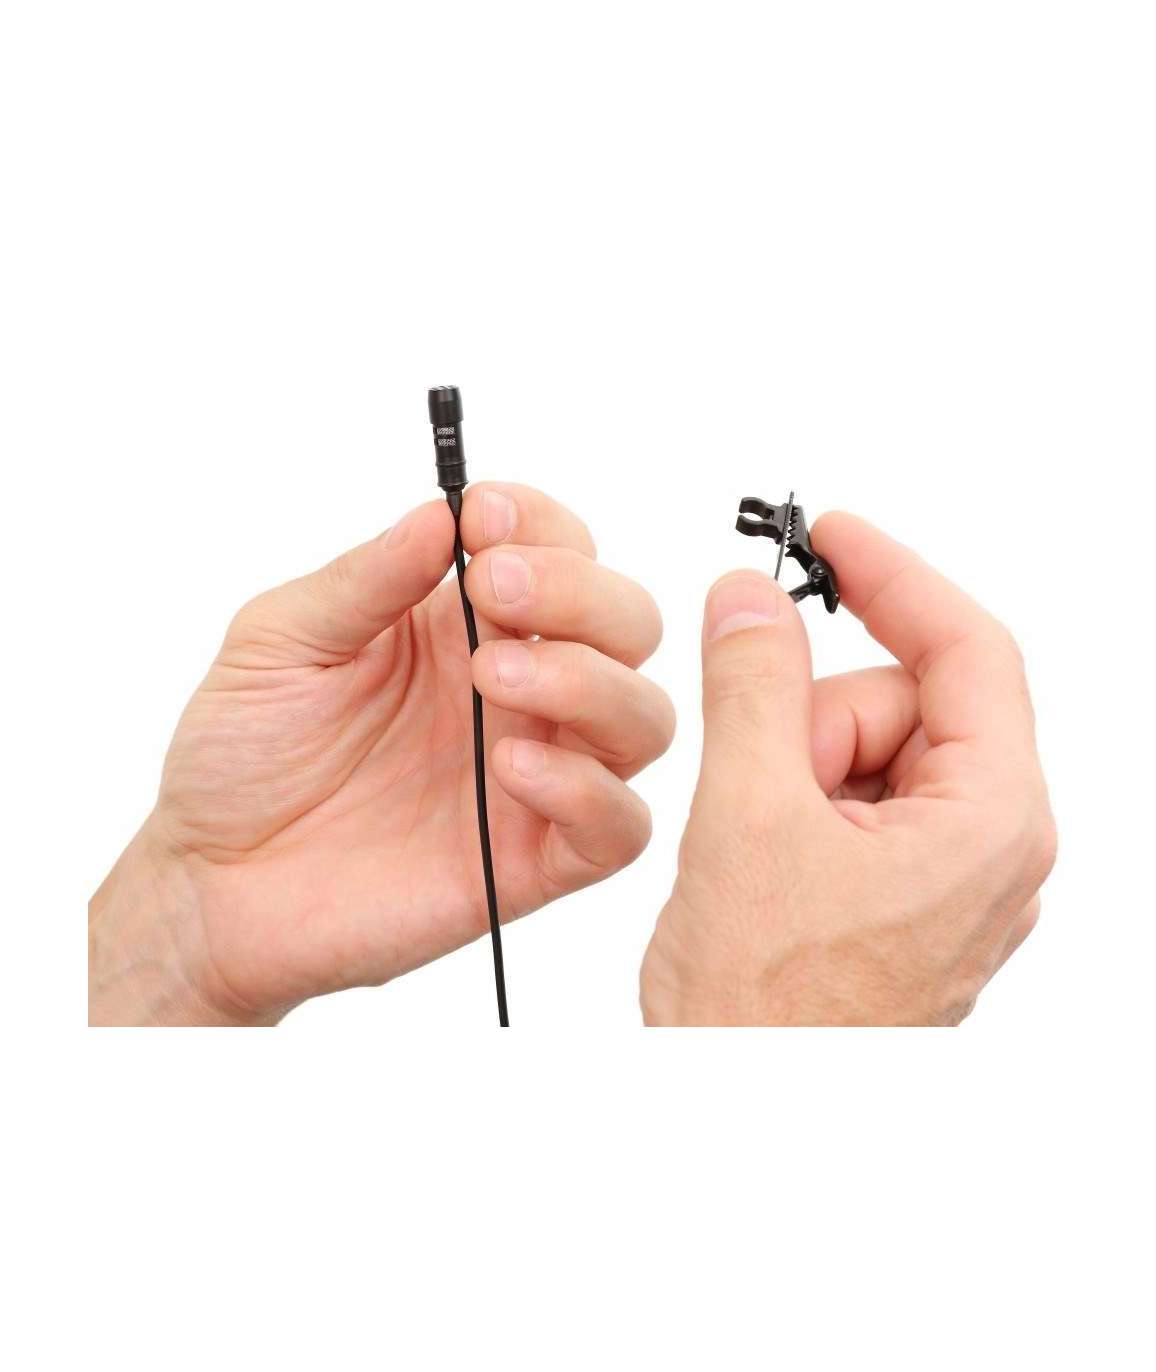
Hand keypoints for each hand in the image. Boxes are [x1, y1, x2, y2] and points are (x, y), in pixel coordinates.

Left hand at [90, 484, 672, 1023]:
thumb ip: (366, 579)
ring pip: (643, 717)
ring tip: (492, 676)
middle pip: (627, 624)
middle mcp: (517, 692)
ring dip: (589, 681)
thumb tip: (440, 513)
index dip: (540, 523)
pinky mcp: (533, 862)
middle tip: (496, 591)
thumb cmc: (241, 756)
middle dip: (580, 592)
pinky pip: (616, 827)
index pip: (560, 551)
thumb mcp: (281, 641)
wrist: (209, 882)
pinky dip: (587, 790)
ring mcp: (534, 776)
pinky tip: (510, 767)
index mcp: (464, 626)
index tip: (483, 518)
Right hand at [641, 513, 1054, 1025]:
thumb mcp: (747, 818)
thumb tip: (751, 598)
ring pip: (866, 751)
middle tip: (756, 784)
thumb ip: (754, 686)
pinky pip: (851, 800)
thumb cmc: (764, 1015)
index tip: (833, 535)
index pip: (969, 650)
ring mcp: (945, 874)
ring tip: (754, 846)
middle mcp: (988, 846)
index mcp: (991, 822)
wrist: (739, 1120)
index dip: (896, 579)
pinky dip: (796, 803)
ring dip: (793, 770)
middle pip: (901, 703)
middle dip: (814, 721)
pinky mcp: (902, 893)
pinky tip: (764, 862)